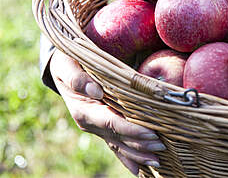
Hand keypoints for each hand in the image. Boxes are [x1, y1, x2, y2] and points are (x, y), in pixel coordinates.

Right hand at [50, 50, 164, 175]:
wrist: (61, 67)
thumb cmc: (67, 63)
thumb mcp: (67, 66)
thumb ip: (77, 78)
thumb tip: (95, 90)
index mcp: (83, 110)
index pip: (112, 124)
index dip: (132, 130)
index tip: (151, 134)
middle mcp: (90, 123)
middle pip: (119, 138)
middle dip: (140, 144)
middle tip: (162, 147)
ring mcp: (96, 127)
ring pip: (119, 145)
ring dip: (137, 154)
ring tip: (157, 162)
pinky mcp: (101, 126)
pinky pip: (115, 144)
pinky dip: (128, 156)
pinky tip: (140, 168)